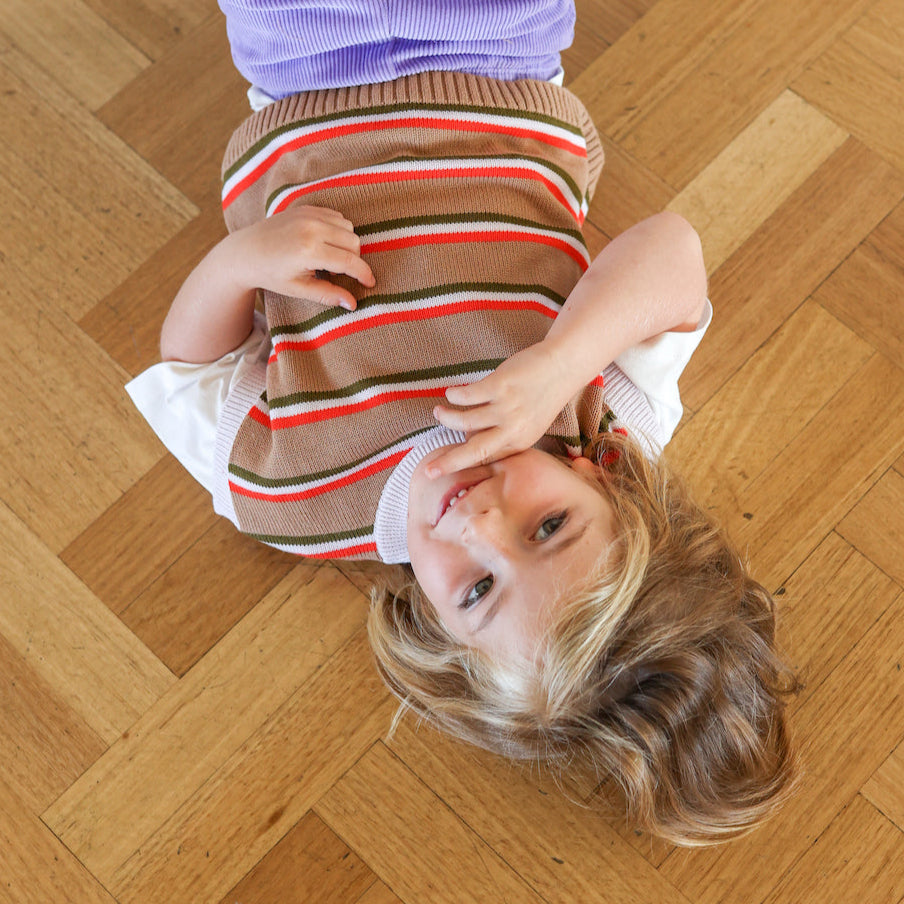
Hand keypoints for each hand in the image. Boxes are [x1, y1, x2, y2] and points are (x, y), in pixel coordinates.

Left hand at [228, 206, 374, 308]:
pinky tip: (323, 244)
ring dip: (346, 244)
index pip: (349, 262)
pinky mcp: (305, 207)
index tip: (370, 284)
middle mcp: (311, 228)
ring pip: (348, 227)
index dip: (364, 274)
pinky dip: (337, 230)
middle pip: (354, 242)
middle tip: (338, 274)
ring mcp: (308, 214)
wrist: (245, 251)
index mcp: (308, 251)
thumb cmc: (271, 274)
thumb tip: (352, 304)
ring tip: (329, 259)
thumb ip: (328, 295)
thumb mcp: (299, 289)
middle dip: (354, 260)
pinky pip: (336, 216)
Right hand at [426, 340, 575, 477]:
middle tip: (428, 471)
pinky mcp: (500, 385)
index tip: (441, 470)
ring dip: (447, 418)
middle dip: (449, 462)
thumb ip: (506, 437)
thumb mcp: (529, 425)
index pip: (485, 459)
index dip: (462, 464)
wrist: (562, 366)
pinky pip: (468, 395)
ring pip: (466, 421)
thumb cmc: (542, 396)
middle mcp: (513, 429)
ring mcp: (506, 407)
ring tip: (438, 412)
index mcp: (520, 442)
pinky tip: (449, 394)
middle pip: (474, 451)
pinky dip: (454, 396)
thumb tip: (471, 440)